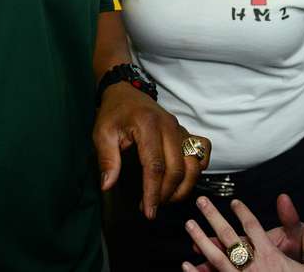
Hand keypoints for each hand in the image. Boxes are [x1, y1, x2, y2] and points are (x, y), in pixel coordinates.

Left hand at [93, 83, 210, 218]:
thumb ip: (107, 159)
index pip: (155, 165)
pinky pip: (202, 152)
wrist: (126, 92)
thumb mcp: (102, 133)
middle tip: (151, 208)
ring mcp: (181, 129)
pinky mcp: (186, 132)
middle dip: (167, 194)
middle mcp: (170, 126)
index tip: (149, 211)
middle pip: (177, 168)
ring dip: (183, 187)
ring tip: (165, 198)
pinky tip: (182, 180)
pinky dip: (196, 169)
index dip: (153, 192)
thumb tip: (108, 185)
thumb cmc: (113, 113)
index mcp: (148, 125)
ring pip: (194, 164)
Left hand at [183, 197, 303, 271]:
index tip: (234, 203)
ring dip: (201, 239)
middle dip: (214, 216)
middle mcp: (253, 266)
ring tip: (189, 225)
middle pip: (229, 236)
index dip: (243, 213)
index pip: (254, 228)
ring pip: (217, 257)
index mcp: (271, 256)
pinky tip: (185, 264)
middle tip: (201, 202)